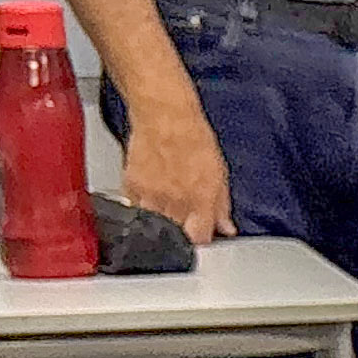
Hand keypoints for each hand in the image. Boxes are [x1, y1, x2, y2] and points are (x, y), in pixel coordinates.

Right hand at [118, 102, 233, 243]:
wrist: (164, 116)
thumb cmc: (194, 137)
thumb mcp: (219, 172)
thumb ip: (222, 205)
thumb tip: (226, 228)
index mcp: (200, 200)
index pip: (200, 239)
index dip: (200, 241)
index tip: (201, 235)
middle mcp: (175, 202)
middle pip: (175, 235)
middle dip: (181, 231)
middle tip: (184, 217)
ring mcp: (151, 196)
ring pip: (154, 224)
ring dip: (161, 220)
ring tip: (167, 205)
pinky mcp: (131, 187)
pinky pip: (135, 208)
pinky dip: (143, 207)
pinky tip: (151, 195)